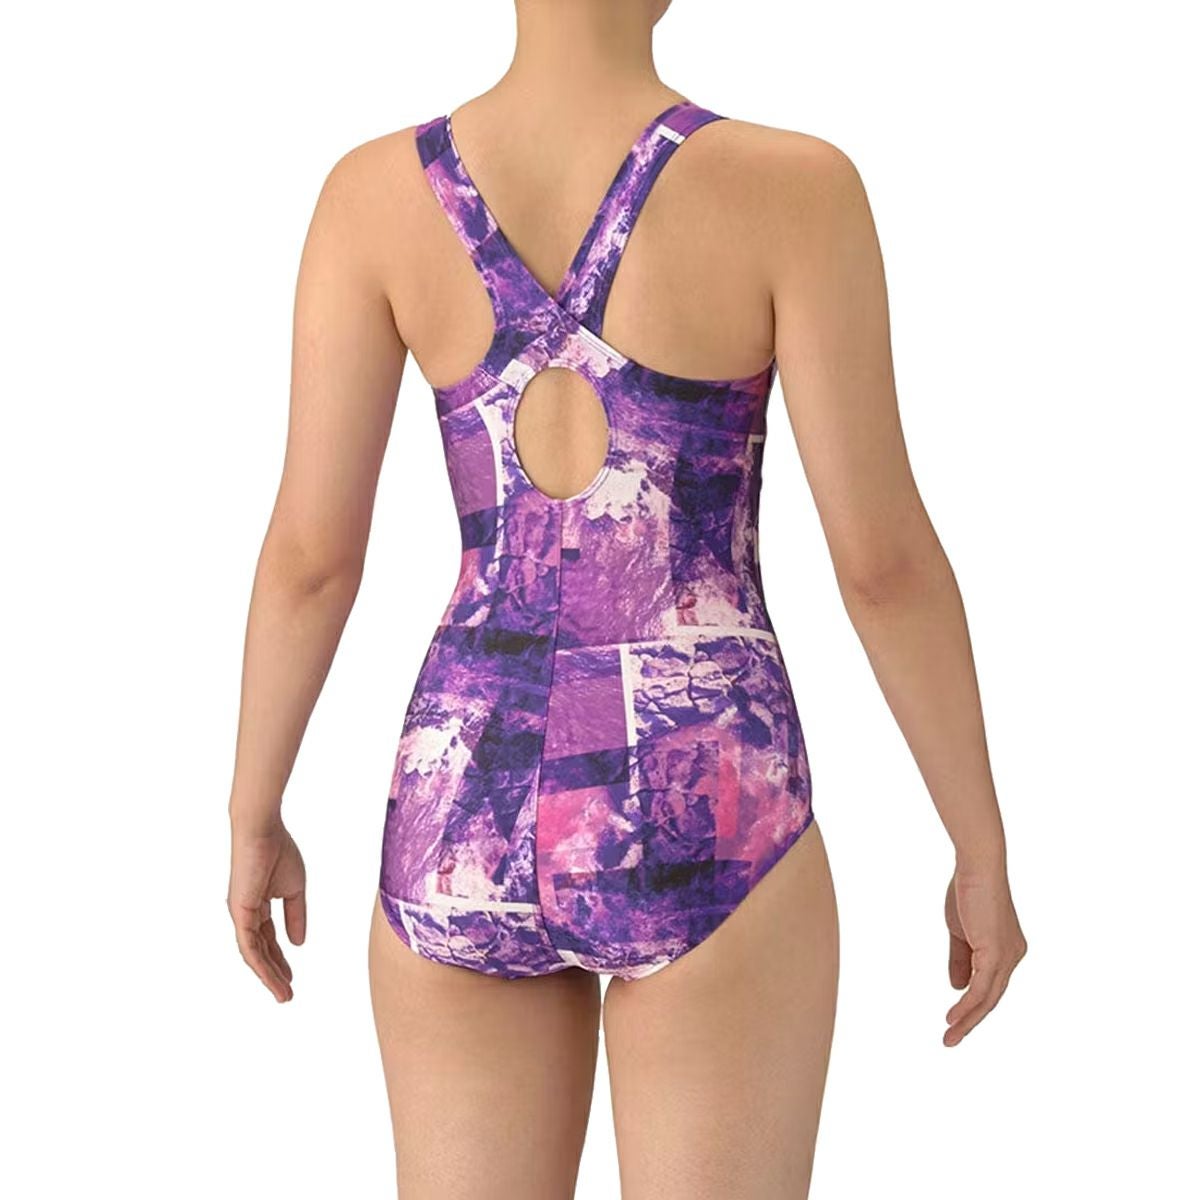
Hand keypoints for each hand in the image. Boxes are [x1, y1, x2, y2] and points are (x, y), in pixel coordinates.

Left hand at [227, 820, 306, 1002]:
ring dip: (268, 976)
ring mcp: (241, 915)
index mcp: (257, 905)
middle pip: (260, 951)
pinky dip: (261, 965)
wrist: (262, 832)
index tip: (292, 977)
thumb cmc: (278, 852)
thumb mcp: (294, 889)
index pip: (269, 938)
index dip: (280, 958)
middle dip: (273, 973)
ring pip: (253, 955)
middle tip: (286, 995)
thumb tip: (298, 943)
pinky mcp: (240, 914)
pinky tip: (272, 977)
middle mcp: (246, 914)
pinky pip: (249, 947)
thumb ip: (296, 916)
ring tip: (283, 995)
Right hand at [943, 866, 1025, 1045]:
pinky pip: (981, 989)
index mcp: (1006, 950)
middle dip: (970, 1021)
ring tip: (949, 1037)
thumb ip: (959, 960)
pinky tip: (952, 1017)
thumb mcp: (960, 932)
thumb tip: (957, 988)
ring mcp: (1006, 957)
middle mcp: (1012, 957)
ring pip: (987, 999)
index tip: (954, 1018)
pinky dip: (967, 1006)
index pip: (989, 984)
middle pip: (991, 998)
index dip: (972, 1004)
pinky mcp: (996, 955)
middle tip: (951, 1039)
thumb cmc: (968, 891)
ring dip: (967, 1020)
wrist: (977, 867)